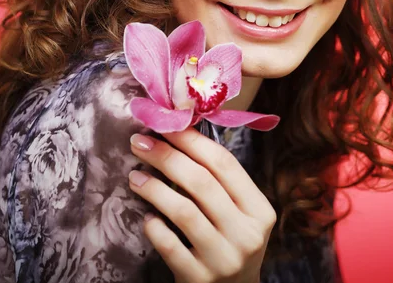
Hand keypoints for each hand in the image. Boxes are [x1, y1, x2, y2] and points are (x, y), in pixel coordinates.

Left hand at [128, 128, 275, 282]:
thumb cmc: (228, 241)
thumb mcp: (235, 212)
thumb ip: (215, 179)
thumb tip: (176, 129)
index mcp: (259, 209)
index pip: (223, 163)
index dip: (191, 139)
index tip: (164, 124)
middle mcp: (247, 234)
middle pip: (201, 182)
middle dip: (165, 156)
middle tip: (138, 142)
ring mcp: (224, 258)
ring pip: (184, 211)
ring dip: (153, 188)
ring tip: (134, 176)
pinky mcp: (199, 278)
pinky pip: (169, 244)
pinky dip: (153, 225)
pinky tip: (145, 216)